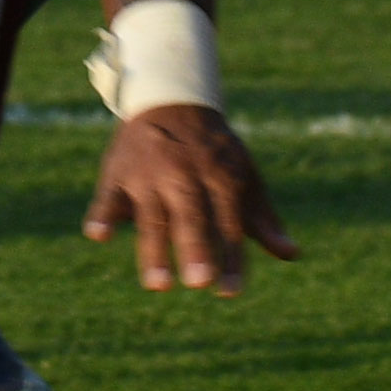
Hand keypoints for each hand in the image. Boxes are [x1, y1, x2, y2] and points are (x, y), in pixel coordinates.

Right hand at [86, 102, 296, 293]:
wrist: (170, 99)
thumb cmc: (213, 151)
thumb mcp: (243, 175)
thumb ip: (262, 218)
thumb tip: (291, 254)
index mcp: (221, 177)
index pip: (228, 224)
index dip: (230, 258)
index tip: (231, 291)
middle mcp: (185, 175)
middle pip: (191, 216)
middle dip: (195, 248)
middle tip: (199, 283)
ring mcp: (149, 173)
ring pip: (151, 214)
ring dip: (153, 250)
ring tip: (158, 286)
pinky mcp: (118, 170)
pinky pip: (108, 194)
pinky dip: (102, 213)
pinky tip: (98, 235)